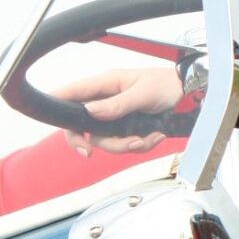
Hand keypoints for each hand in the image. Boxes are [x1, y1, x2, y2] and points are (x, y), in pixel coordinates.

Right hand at [51, 63, 184, 155]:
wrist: (190, 96)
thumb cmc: (166, 85)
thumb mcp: (142, 93)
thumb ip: (117, 104)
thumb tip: (90, 112)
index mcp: (105, 84)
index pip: (72, 93)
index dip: (56, 104)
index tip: (49, 117)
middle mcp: (106, 102)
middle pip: (80, 126)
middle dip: (87, 141)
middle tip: (88, 153)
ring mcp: (115, 117)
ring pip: (105, 141)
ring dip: (126, 145)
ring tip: (148, 138)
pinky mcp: (128, 129)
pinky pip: (125, 144)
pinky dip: (142, 145)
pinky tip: (157, 136)